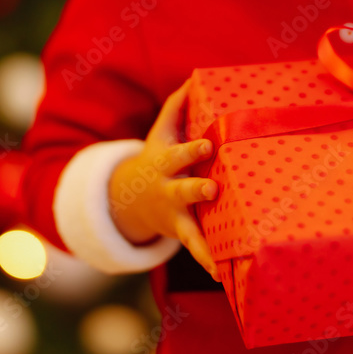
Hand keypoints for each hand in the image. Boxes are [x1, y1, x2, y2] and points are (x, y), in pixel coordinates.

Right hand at [108, 78, 220, 280]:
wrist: (129, 197)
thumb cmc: (157, 156)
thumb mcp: (161, 131)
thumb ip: (177, 106)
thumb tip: (193, 78)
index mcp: (166, 163)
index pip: (180, 153)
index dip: (193, 149)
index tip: (209, 143)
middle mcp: (169, 190)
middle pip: (183, 190)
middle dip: (196, 190)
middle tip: (212, 188)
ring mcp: (173, 214)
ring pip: (188, 229)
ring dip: (203, 242)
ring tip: (218, 259)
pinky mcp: (180, 232)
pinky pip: (195, 249)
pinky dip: (208, 262)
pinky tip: (223, 275)